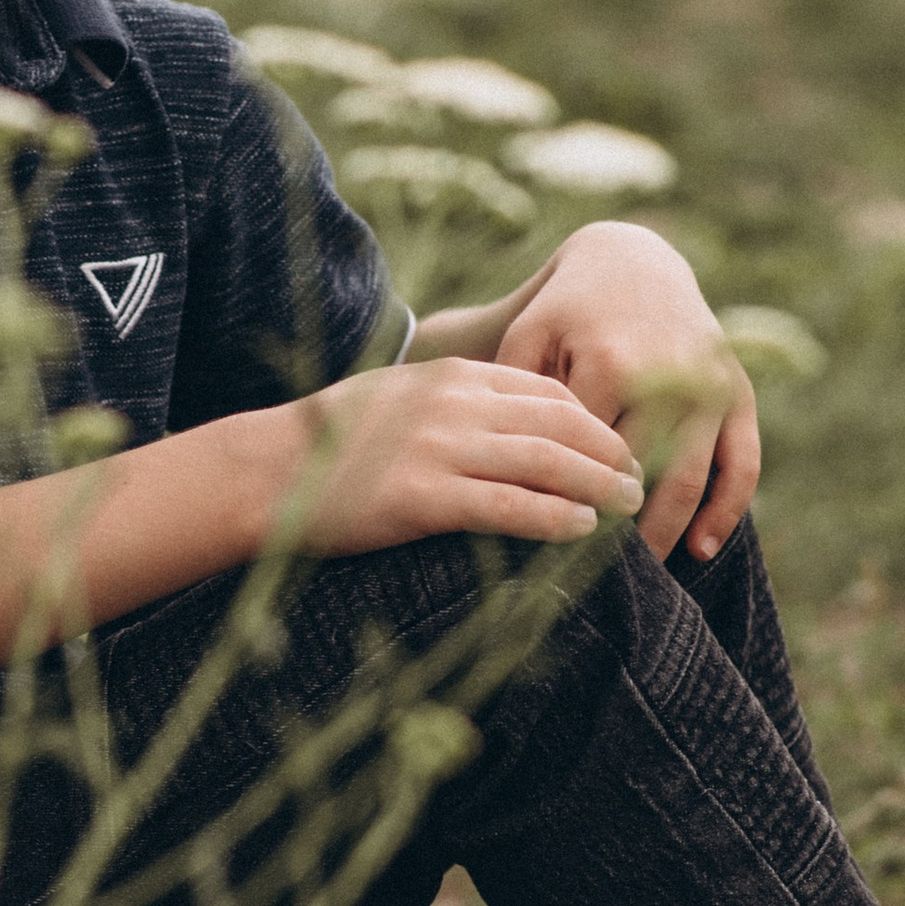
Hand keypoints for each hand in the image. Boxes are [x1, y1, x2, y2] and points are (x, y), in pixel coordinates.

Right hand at [285, 359, 645, 554]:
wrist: (264, 471)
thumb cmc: (330, 444)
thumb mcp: (400, 399)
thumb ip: (453, 404)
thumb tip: (504, 428)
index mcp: (452, 376)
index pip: (547, 391)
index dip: (595, 421)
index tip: (618, 447)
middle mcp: (454, 404)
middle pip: (561, 424)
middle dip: (611, 452)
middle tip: (640, 481)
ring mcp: (439, 448)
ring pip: (546, 462)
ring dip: (597, 486)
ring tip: (628, 507)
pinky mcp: (423, 497)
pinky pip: (508, 504)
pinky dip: (553, 516)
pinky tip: (581, 529)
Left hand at [496, 222, 757, 559]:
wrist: (634, 262)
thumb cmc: (566, 311)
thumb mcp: (528, 338)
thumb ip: (512, 400)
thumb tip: (503, 473)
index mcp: (609, 366)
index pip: (581, 461)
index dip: (562, 508)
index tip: (541, 550)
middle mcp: (668, 379)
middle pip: (636, 479)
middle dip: (610, 532)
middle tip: (584, 582)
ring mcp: (709, 388)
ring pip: (688, 482)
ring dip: (665, 535)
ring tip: (639, 577)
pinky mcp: (738, 394)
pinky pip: (742, 464)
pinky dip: (726, 512)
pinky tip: (699, 549)